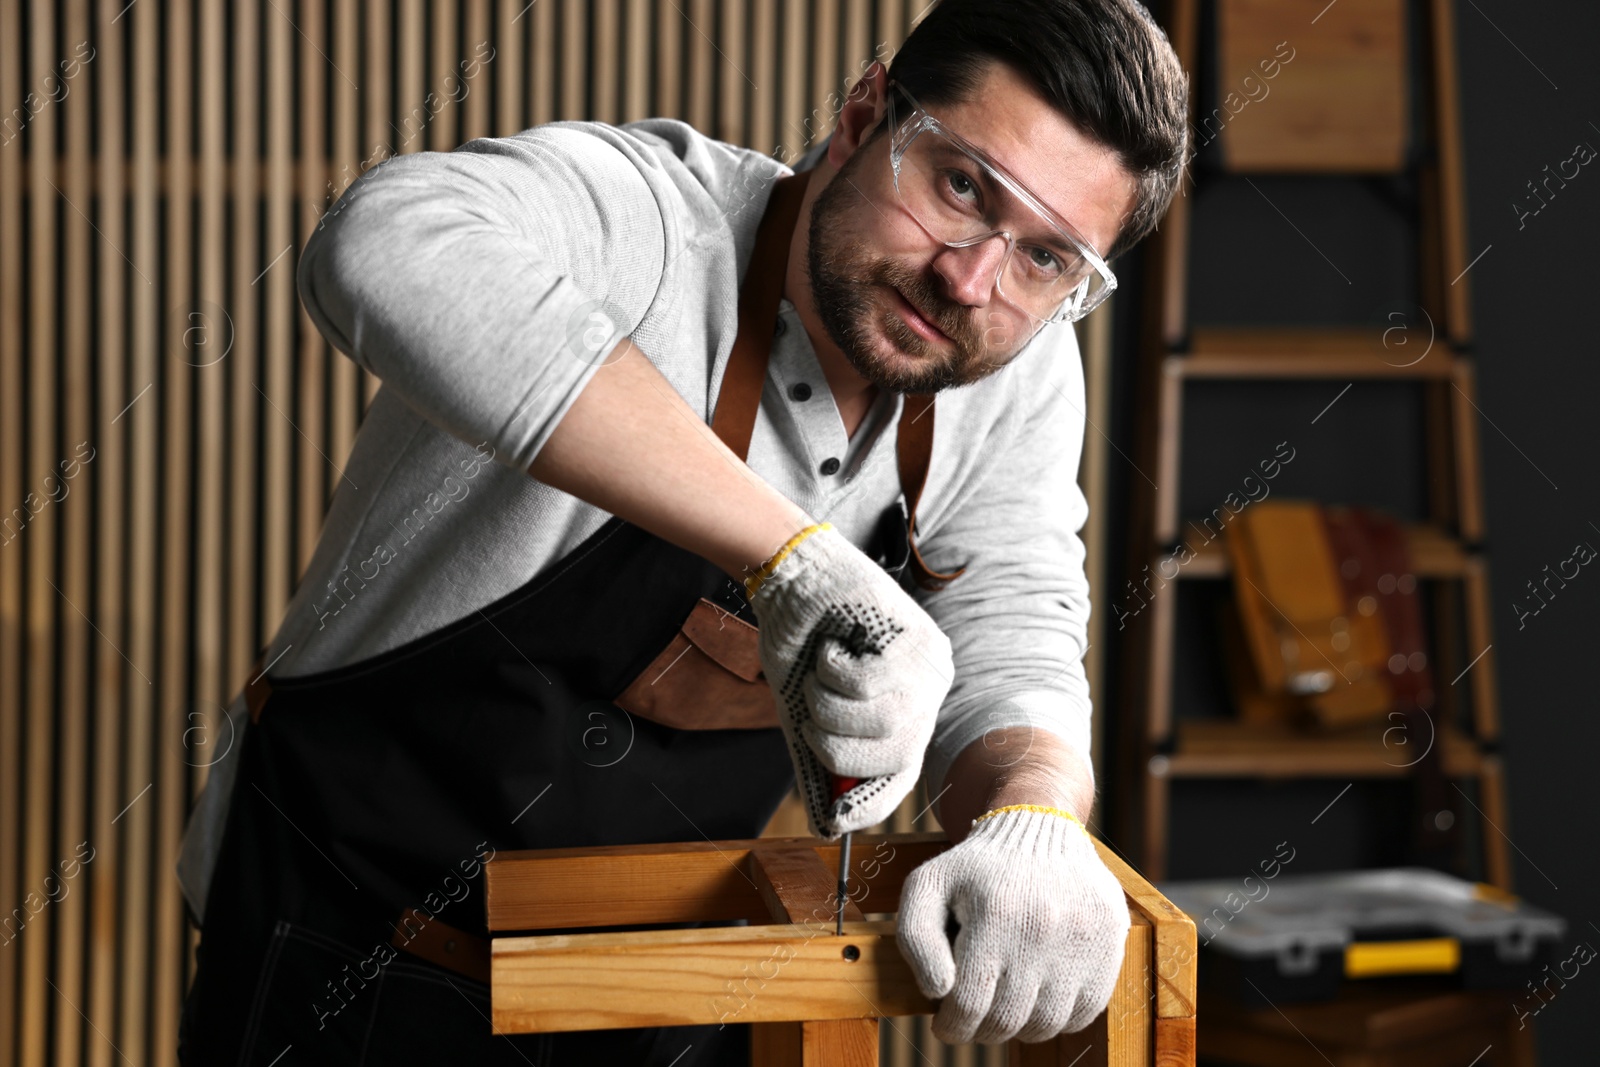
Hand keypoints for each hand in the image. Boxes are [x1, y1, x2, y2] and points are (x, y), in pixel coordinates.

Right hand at [747, 523, 953, 837]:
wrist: (793, 583)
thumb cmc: (802, 647)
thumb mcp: (807, 716)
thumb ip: (821, 767)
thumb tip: (827, 828)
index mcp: (908, 716)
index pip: (903, 776)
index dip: (870, 804)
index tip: (836, 819)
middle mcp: (929, 694)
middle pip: (894, 754)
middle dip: (835, 746)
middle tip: (810, 717)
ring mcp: (929, 664)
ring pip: (884, 720)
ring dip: (830, 705)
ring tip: (819, 676)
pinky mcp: (918, 633)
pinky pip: (870, 682)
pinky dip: (833, 671)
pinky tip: (832, 649)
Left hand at [895, 806, 1127, 1043]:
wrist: (1037, 829)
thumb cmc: (975, 868)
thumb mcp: (926, 886)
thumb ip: (916, 939)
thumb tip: (939, 991)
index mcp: (993, 914)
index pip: (969, 1005)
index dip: (951, 1026)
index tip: (945, 1025)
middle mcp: (1042, 928)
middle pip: (1007, 1020)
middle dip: (981, 1030)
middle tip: (972, 1019)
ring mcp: (1082, 938)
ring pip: (1047, 1023)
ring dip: (1020, 1027)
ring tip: (1004, 1006)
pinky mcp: (1109, 942)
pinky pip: (1085, 1012)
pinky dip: (1059, 1017)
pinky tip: (1038, 997)